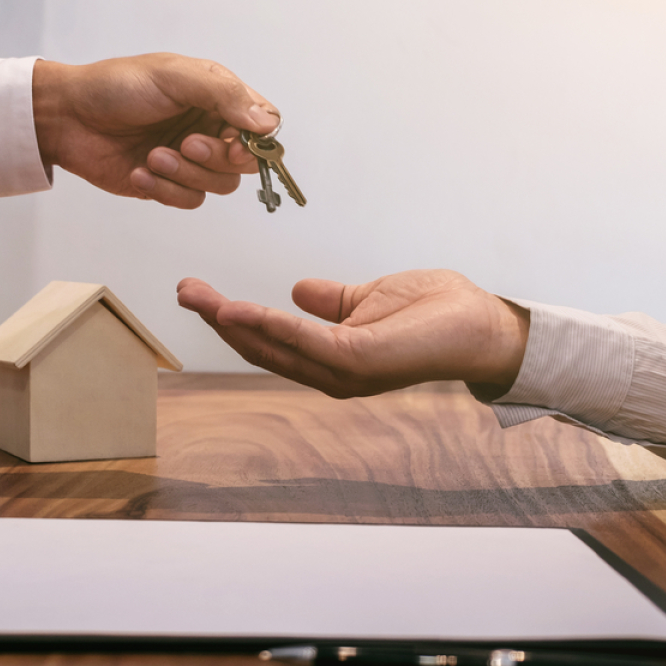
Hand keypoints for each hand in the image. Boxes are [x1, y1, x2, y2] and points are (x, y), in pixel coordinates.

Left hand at [32, 54, 279, 208]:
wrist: (68, 118)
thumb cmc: (116, 87)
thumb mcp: (173, 76)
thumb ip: (223, 95)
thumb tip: (266, 124)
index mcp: (216, 98)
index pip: (263, 124)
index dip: (256, 141)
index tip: (234, 142)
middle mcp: (209, 129)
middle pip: (244, 162)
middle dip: (215, 158)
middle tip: (186, 144)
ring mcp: (189, 160)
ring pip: (217, 185)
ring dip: (185, 174)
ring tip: (152, 155)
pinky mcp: (168, 185)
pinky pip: (188, 200)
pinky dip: (164, 189)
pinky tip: (139, 171)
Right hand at [176, 270, 530, 398]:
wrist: (482, 323)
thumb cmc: (435, 313)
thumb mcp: (367, 300)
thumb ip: (331, 302)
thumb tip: (296, 291)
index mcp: (331, 359)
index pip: (270, 340)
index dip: (233, 320)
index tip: (199, 294)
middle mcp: (332, 374)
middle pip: (261, 348)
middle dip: (219, 320)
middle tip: (183, 291)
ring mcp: (344, 372)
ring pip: (274, 347)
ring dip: (232, 323)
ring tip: (198, 298)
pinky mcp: (359, 360)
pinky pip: (304, 340)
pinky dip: (269, 325)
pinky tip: (240, 309)